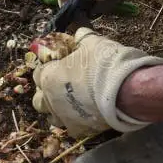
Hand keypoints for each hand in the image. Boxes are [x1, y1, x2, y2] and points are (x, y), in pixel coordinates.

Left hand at [32, 28, 162, 137]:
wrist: (125, 90)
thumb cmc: (104, 63)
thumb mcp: (93, 43)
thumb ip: (82, 38)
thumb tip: (79, 33)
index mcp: (49, 77)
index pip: (38, 73)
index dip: (47, 68)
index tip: (58, 65)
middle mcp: (51, 99)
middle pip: (38, 99)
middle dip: (46, 93)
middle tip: (60, 86)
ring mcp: (63, 117)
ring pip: (51, 117)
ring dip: (57, 110)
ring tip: (70, 103)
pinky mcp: (79, 129)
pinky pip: (71, 128)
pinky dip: (75, 122)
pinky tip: (84, 115)